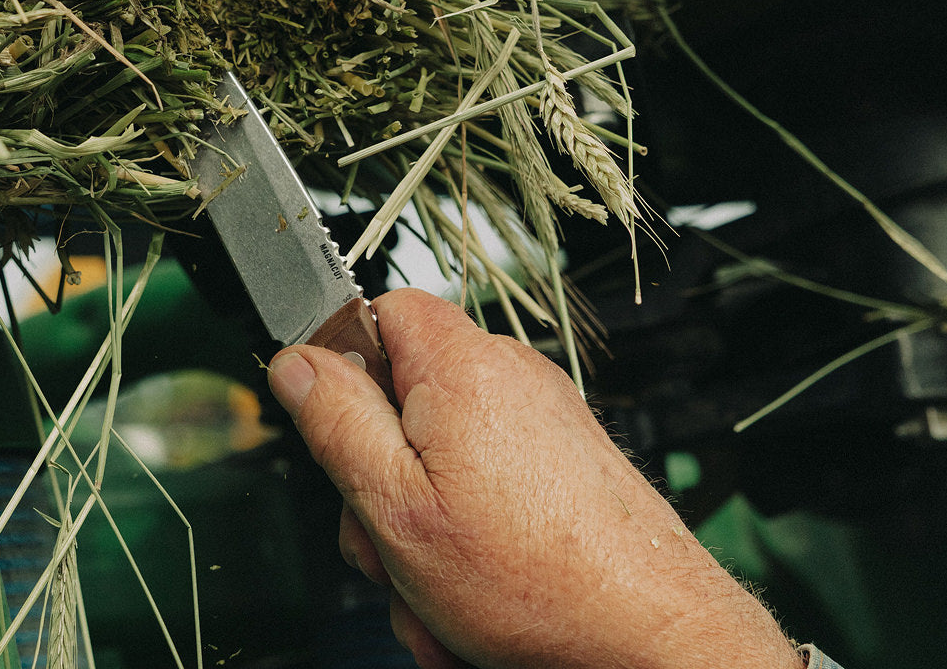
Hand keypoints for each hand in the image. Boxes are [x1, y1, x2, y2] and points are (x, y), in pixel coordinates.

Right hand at [269, 289, 801, 668]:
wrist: (650, 634)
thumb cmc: (537, 578)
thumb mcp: (394, 503)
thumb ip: (336, 422)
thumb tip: (296, 361)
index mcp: (461, 367)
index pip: (379, 311)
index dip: (342, 367)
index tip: (331, 429)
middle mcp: (510, 379)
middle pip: (401, 404)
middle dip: (377, 484)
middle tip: (387, 545)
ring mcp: (543, 424)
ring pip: (439, 464)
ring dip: (420, 535)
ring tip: (437, 595)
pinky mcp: (566, 468)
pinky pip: (487, 493)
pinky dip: (469, 545)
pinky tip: (473, 601)